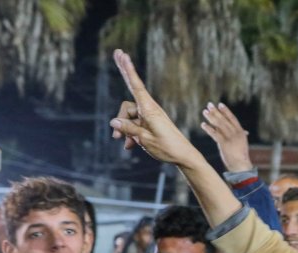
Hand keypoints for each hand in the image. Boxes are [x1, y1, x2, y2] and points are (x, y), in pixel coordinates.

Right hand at [109, 49, 202, 165]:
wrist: (183, 157)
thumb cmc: (167, 148)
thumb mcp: (144, 139)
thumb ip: (128, 129)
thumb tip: (113, 121)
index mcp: (149, 110)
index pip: (135, 86)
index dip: (127, 70)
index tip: (122, 55)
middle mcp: (149, 110)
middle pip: (128, 99)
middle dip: (124, 76)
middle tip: (117, 52)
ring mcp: (149, 117)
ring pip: (128, 117)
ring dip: (124, 129)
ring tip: (127, 145)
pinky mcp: (150, 124)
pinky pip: (134, 125)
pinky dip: (130, 134)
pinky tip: (130, 147)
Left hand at [201, 102, 252, 172]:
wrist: (241, 165)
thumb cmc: (241, 155)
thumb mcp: (242, 143)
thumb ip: (241, 136)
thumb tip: (244, 131)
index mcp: (241, 132)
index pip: (233, 118)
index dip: (226, 111)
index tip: (220, 104)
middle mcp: (236, 133)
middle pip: (224, 120)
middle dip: (216, 112)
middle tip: (209, 105)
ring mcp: (230, 138)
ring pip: (219, 125)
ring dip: (211, 118)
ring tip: (205, 112)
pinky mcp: (224, 144)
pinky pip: (215, 134)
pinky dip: (208, 129)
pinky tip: (203, 124)